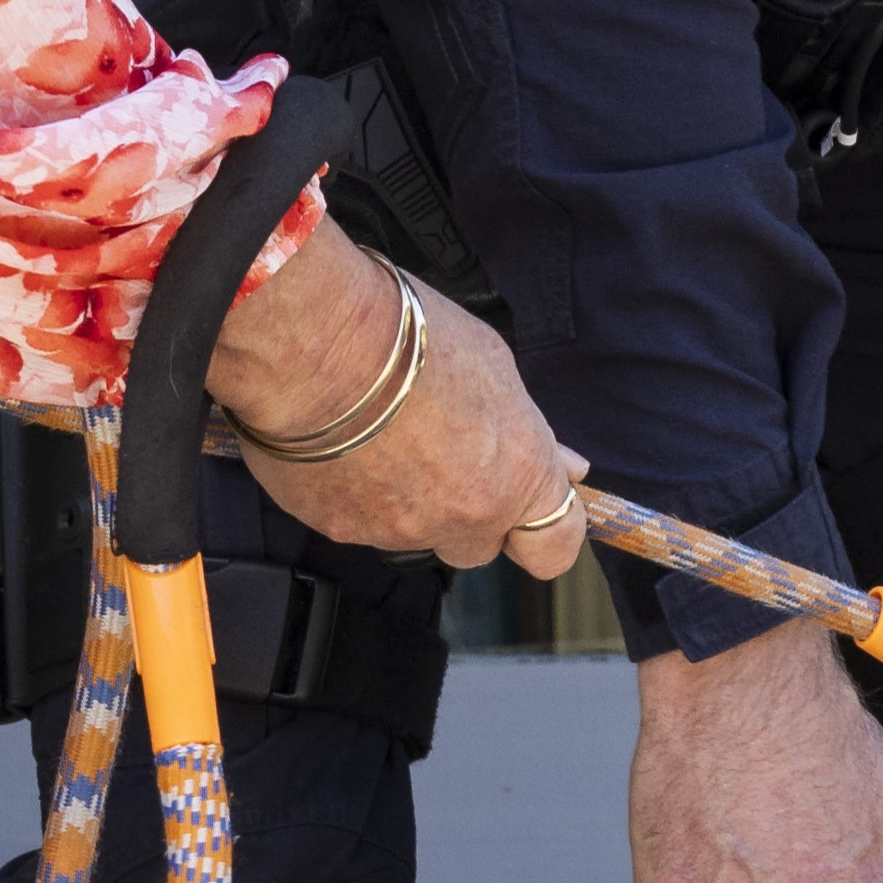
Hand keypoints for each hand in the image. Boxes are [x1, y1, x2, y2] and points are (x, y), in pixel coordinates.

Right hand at [212, 231, 592, 581]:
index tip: (529, 507)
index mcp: (518, 475)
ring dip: (408, 500)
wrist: (314, 340)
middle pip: (480, 546)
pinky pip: (360, 523)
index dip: (542, 530)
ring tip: (381, 436)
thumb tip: (569, 470)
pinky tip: (342, 444)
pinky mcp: (341, 530)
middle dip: (468, 513)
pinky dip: (356, 495)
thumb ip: (529, 434)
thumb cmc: (410, 336)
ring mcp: (402, 530)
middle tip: (441, 456)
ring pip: (416, 534)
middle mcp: (466, 516)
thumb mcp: (495, 368)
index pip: (555, 546)